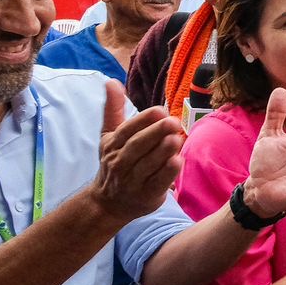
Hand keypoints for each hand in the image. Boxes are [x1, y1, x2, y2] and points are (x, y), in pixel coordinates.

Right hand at [92, 81, 184, 223]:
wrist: (108, 203)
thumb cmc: (115, 162)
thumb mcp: (109, 136)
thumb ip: (113, 109)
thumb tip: (111, 81)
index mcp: (112, 145)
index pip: (127, 130)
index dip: (144, 120)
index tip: (160, 111)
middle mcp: (120, 162)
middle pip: (137, 146)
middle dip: (155, 133)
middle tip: (173, 122)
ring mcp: (132, 180)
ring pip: (148, 164)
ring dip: (162, 151)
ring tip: (176, 138)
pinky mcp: (146, 195)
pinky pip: (157, 183)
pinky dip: (167, 173)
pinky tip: (177, 161)